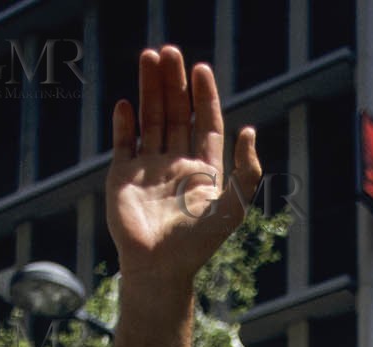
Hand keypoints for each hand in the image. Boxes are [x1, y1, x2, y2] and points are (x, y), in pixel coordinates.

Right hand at [108, 46, 261, 289]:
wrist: (159, 269)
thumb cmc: (197, 243)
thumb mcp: (233, 207)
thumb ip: (246, 172)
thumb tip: (249, 130)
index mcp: (204, 171)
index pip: (206, 124)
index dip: (205, 96)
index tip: (201, 69)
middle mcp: (177, 166)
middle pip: (177, 113)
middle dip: (174, 82)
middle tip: (170, 51)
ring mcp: (149, 170)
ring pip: (151, 119)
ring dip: (150, 89)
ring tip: (149, 57)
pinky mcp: (123, 178)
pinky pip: (124, 143)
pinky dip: (125, 123)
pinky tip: (127, 103)